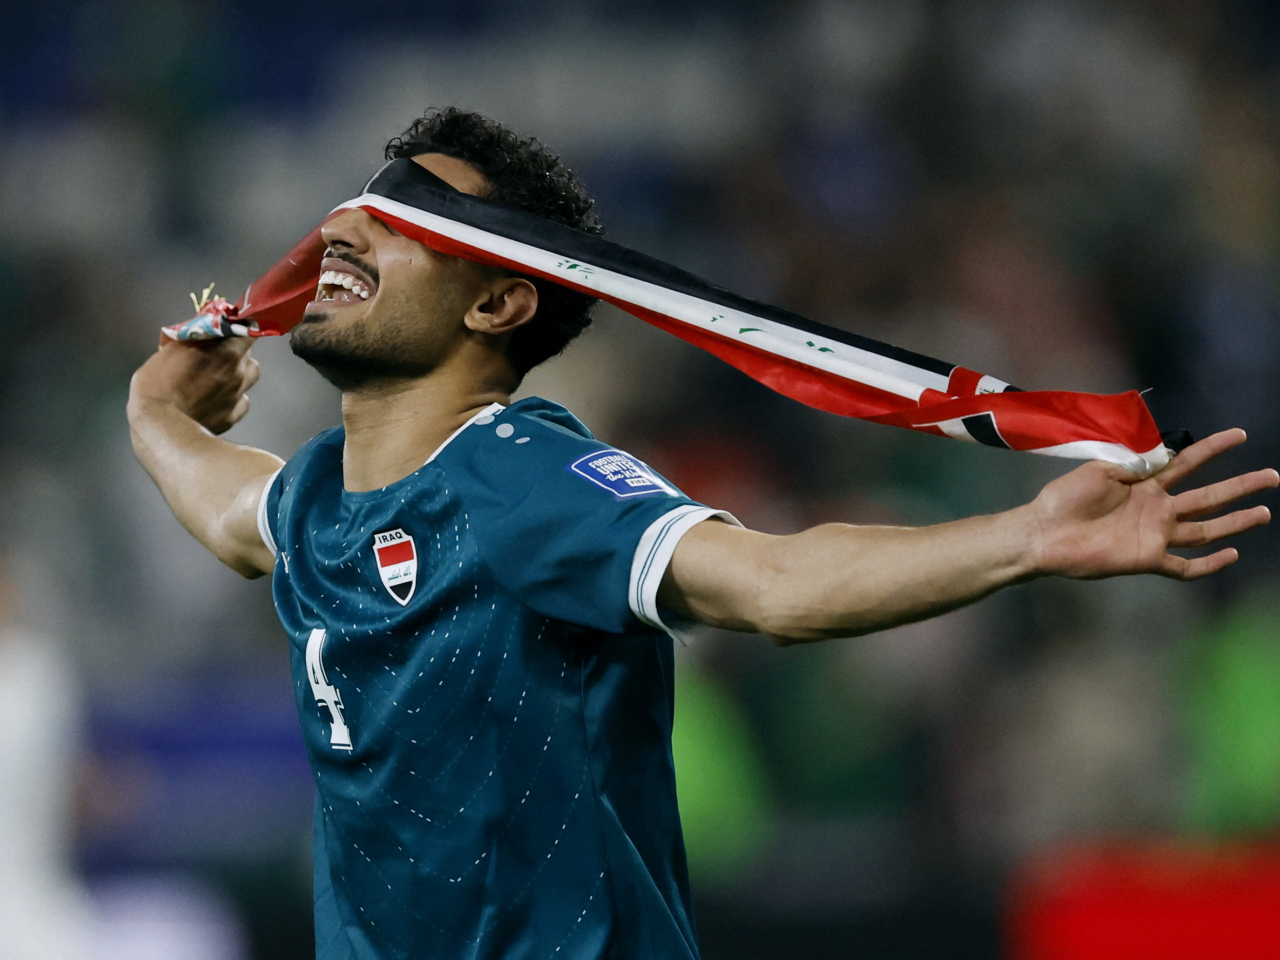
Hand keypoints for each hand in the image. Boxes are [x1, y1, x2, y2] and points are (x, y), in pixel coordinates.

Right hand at [128, 337, 260, 434]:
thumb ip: (194, 334)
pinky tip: (218, 399)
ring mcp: (237, 396)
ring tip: (219, 377)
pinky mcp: (232, 417)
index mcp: (227, 353)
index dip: (242, 329)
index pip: (249, 332)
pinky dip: (233, 398)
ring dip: (239, 374)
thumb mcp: (171, 349)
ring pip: (249, 378)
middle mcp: (239, 373)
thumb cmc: (159, 384)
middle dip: (236, 353)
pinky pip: (242, 402)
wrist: (161, 425)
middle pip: (249, 356)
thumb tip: (207, 320)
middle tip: (216, 355)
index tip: (232, 329)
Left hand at [1030, 429, 1277, 579]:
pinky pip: (1183, 565)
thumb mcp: (1101, 469)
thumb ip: (1136, 462)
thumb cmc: (1065, 498)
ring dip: (1234, 522)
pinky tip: (1231, 556)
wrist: (1044, 532)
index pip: (1187, 463)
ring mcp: (1154, 534)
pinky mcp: (1146, 559)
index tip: (1240, 435)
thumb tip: (1167, 449)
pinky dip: (1208, 564)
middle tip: (1272, 476)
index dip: (1213, 449)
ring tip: (1264, 512)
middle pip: (1207, 496)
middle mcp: (1155, 508)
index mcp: (1144, 483)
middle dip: (1239, 486)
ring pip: (1204, 529)